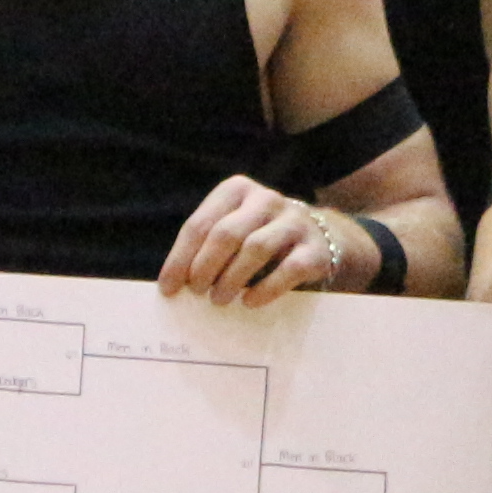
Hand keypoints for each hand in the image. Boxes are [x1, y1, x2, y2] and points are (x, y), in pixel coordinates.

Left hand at [161, 176, 350, 305]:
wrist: (322, 240)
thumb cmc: (263, 238)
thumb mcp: (234, 230)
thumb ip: (207, 247)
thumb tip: (174, 284)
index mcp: (237, 190)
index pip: (200, 224)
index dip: (180, 259)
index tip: (169, 289)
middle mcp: (266, 199)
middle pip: (226, 234)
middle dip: (205, 267)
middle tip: (197, 292)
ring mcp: (294, 221)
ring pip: (256, 248)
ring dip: (232, 279)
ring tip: (218, 299)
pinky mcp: (316, 248)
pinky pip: (289, 269)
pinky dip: (265, 289)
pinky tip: (250, 302)